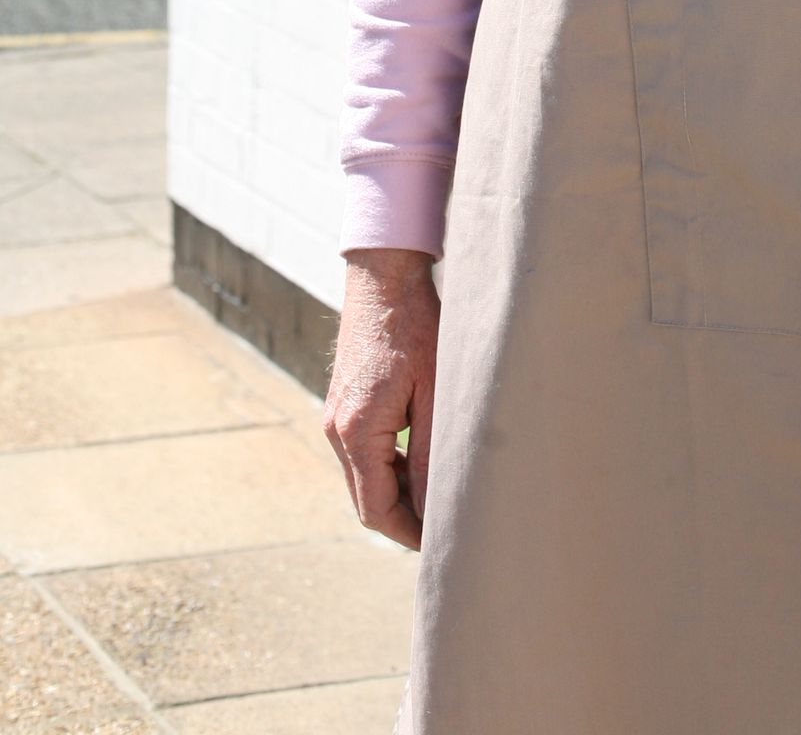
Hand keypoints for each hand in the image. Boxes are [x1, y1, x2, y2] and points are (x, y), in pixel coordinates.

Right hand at [324, 248, 439, 549]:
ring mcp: (336, 418)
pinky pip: (362, 454)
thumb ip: (431, 453)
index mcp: (356, 432)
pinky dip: (388, 468)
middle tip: (445, 526)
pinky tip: (421, 460)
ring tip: (439, 494)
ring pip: (364, 479)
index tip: (442, 542)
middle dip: (403, 519)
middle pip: (366, 500)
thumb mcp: (435, 392)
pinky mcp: (343, 406)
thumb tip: (435, 508)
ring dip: (397, 493)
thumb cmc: (416, 327)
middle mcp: (336, 430)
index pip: (376, 510)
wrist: (384, 277)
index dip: (409, 533)